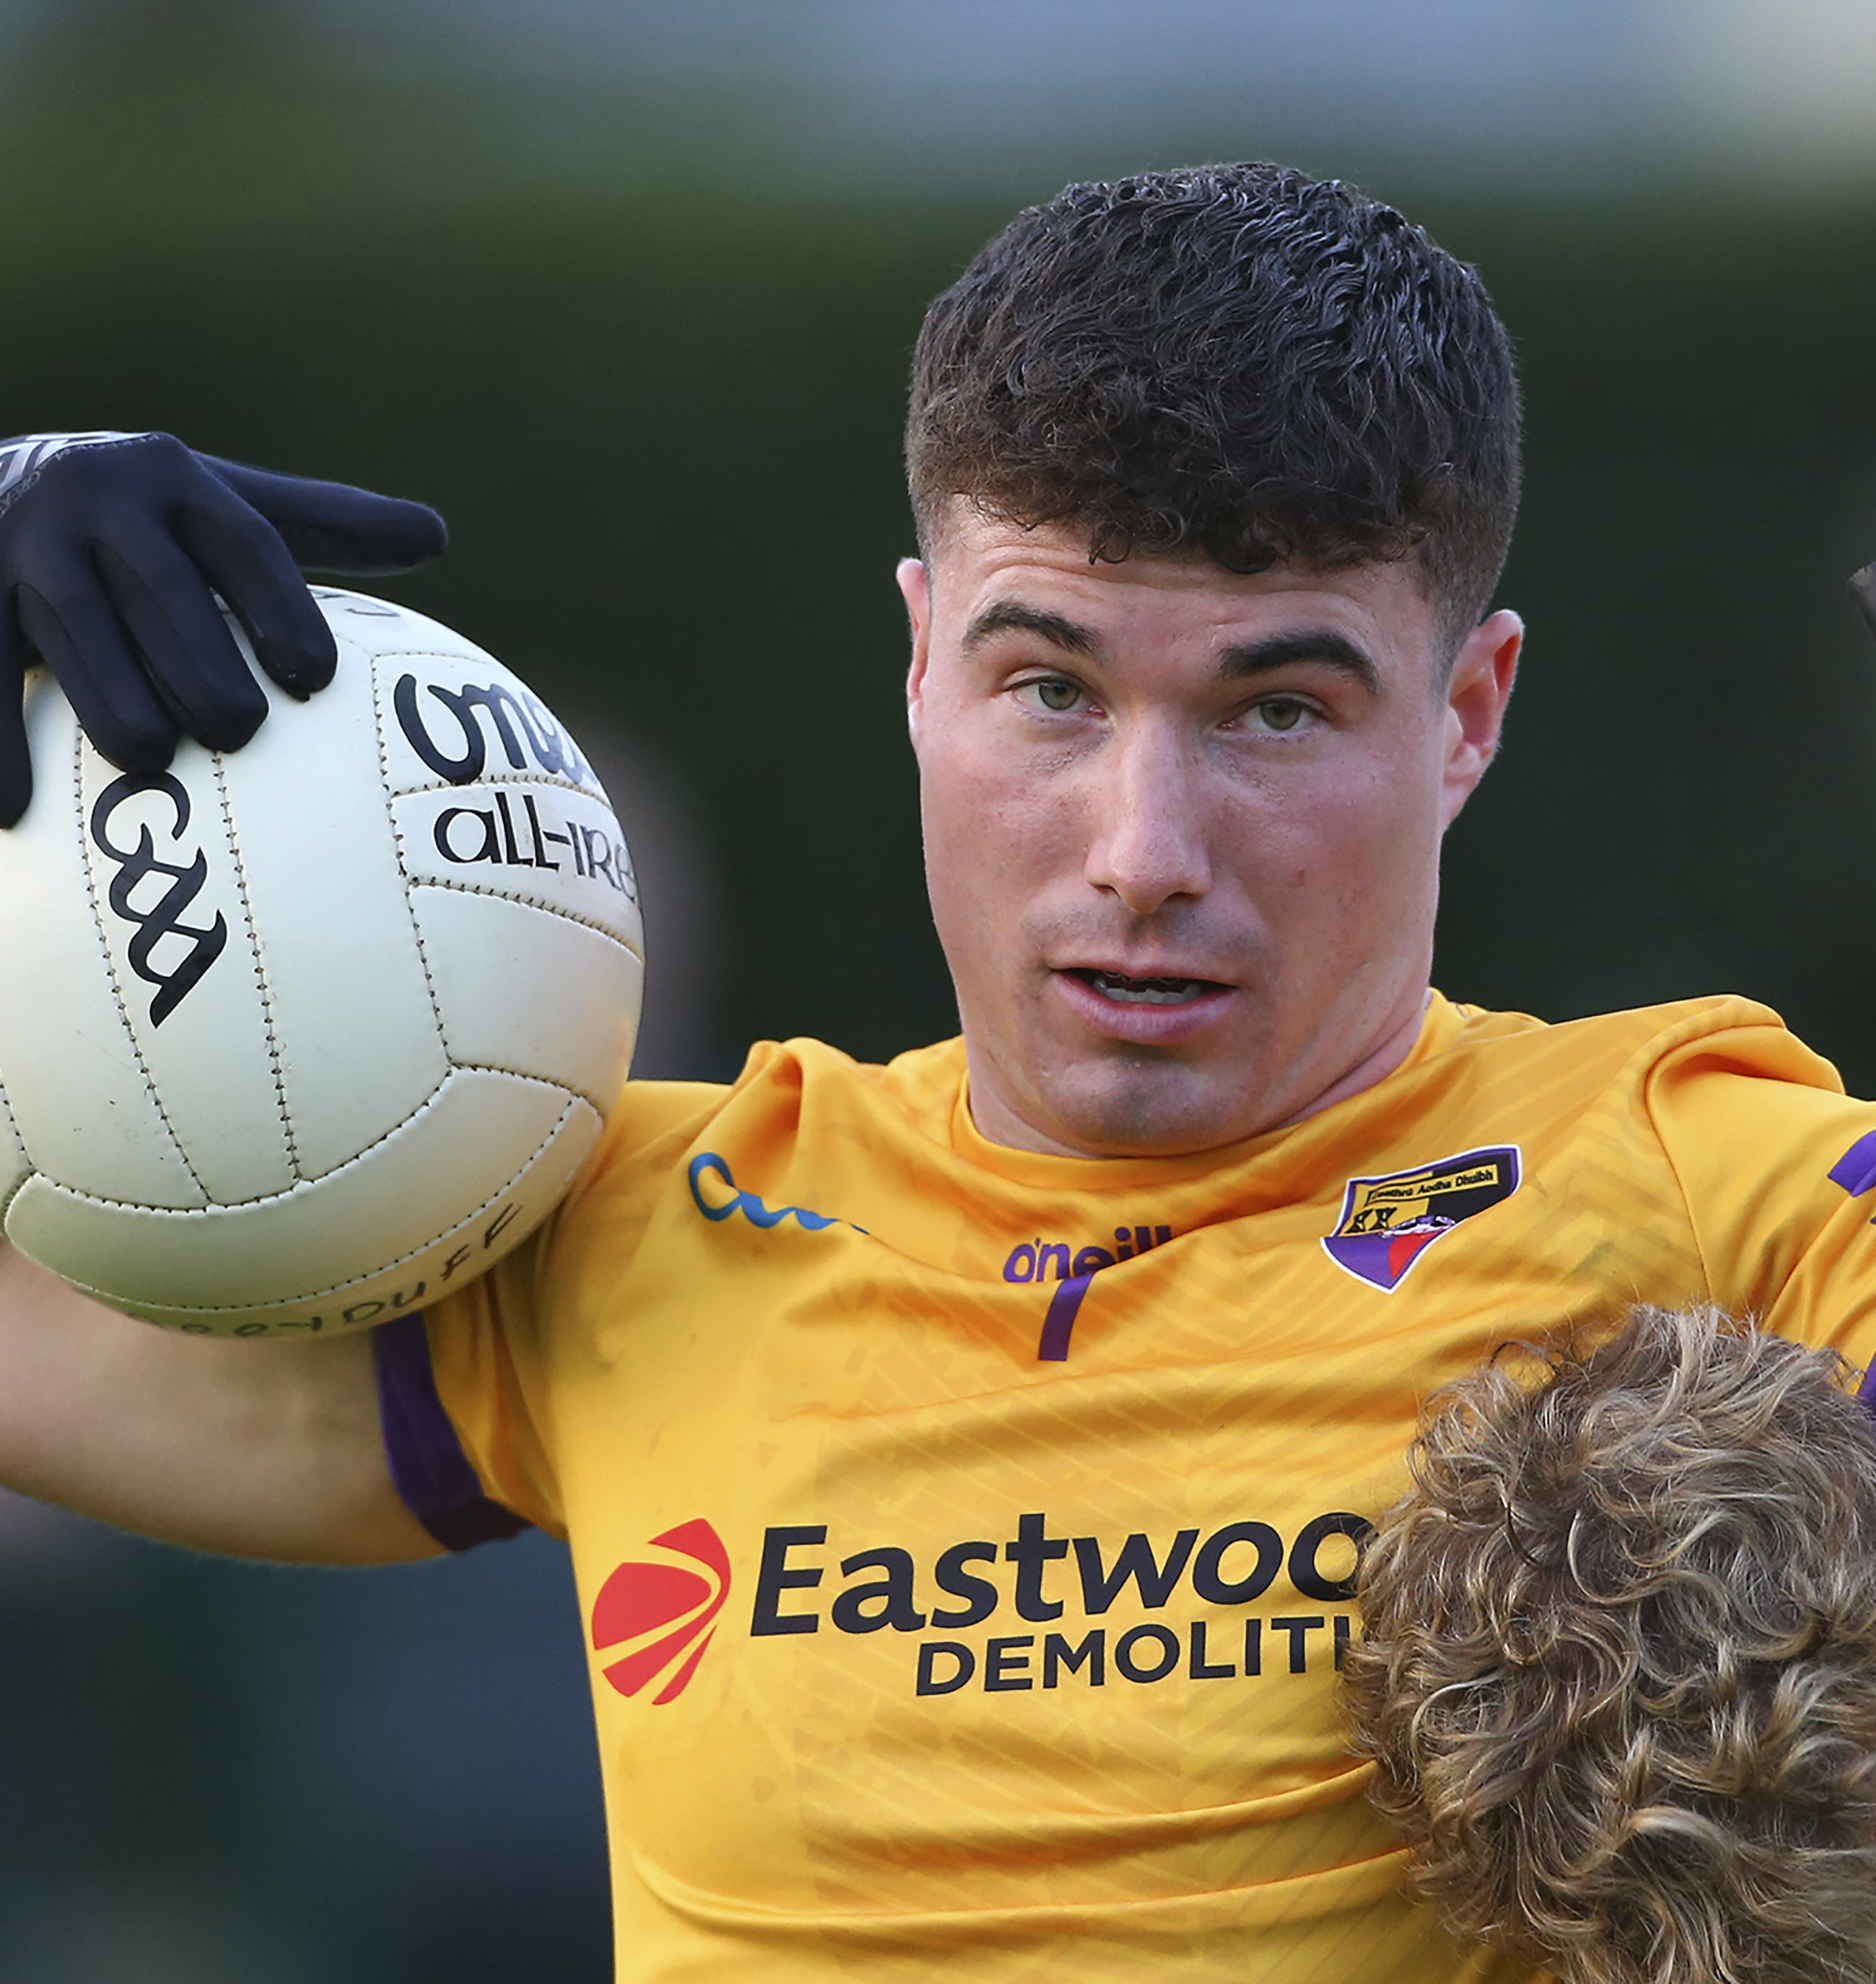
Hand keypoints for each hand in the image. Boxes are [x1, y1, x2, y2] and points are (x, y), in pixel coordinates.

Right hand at [0, 431, 447, 825]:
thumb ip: (323, 525)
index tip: (316, 679)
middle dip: (202, 665)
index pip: (246, 543)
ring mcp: (20, 537)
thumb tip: (439, 537)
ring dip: (115, 701)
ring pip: (75, 627)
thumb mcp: (222, 505)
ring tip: (154, 763)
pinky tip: (16, 808)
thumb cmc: (142, 520)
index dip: (283, 608)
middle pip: (163, 591)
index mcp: (178, 481)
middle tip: (241, 731)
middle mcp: (99, 498)